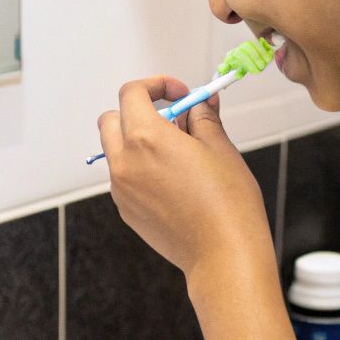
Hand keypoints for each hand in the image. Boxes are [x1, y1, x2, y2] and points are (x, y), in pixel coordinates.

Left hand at [96, 76, 273, 290]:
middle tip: (172, 120)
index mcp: (146, 138)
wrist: (223, 253)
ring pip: (116, 151)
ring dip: (138, 142)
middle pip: (111, 120)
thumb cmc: (228, 202)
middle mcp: (124, 162)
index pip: (131, 93)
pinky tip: (173, 182)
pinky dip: (140, 169)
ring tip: (178, 154)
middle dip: (137, 112)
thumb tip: (201, 103)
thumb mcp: (220, 148)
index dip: (156, 85)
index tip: (179, 94)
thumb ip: (203, 118)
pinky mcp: (126, 211)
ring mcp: (121, 189)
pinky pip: (124, 178)